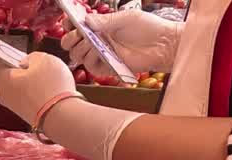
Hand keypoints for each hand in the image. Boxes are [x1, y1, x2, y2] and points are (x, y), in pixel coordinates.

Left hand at [0, 52, 77, 125]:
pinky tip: (48, 88)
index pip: (0, 59)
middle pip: (10, 74)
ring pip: (19, 86)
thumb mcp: (44, 59)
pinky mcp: (25, 114)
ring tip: (46, 75)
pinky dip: (35, 90)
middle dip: (21, 67)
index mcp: (2, 78)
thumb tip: (27, 62)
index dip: (8, 51)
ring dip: (29, 79)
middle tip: (35, 62)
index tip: (14, 48)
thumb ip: (32, 56)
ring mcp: (13, 106)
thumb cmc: (51, 86)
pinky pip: (27, 96)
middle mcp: (3, 94)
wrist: (61, 116)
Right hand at [61, 9, 183, 75]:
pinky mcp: (105, 68)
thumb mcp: (126, 18)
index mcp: (99, 27)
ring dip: (82, 48)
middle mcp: (96, 41)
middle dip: (71, 39)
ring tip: (95, 44)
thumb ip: (105, 20)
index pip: (76, 26)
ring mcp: (99, 55)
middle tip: (80, 34)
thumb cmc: (147, 28)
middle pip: (70, 44)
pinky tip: (102, 53)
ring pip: (77, 55)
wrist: (162, 44)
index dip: (69, 25)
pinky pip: (90, 67)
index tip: (70, 22)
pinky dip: (92, 59)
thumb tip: (85, 20)